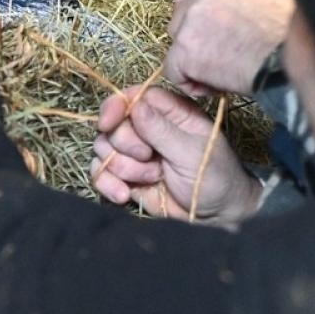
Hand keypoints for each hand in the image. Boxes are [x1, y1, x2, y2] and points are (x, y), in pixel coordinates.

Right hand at [92, 84, 262, 221]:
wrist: (215, 217)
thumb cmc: (214, 178)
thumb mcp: (191, 152)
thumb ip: (161, 130)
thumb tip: (135, 105)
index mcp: (170, 113)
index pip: (133, 97)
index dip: (116, 106)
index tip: (108, 123)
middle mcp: (148, 129)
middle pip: (114, 124)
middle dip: (125, 145)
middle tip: (149, 158)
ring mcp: (134, 153)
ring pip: (103, 148)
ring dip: (122, 167)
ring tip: (151, 179)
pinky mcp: (125, 176)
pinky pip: (100, 172)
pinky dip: (107, 184)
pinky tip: (124, 195)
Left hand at [163, 0, 294, 96]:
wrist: (292, 59)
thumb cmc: (290, 37)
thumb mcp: (265, 1)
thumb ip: (236, 3)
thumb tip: (228, 18)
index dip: (196, 21)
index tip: (209, 38)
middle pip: (179, 20)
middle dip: (193, 43)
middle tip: (220, 61)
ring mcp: (190, 20)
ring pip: (177, 46)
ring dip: (193, 63)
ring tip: (223, 75)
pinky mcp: (185, 48)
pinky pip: (174, 71)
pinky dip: (190, 84)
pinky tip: (214, 87)